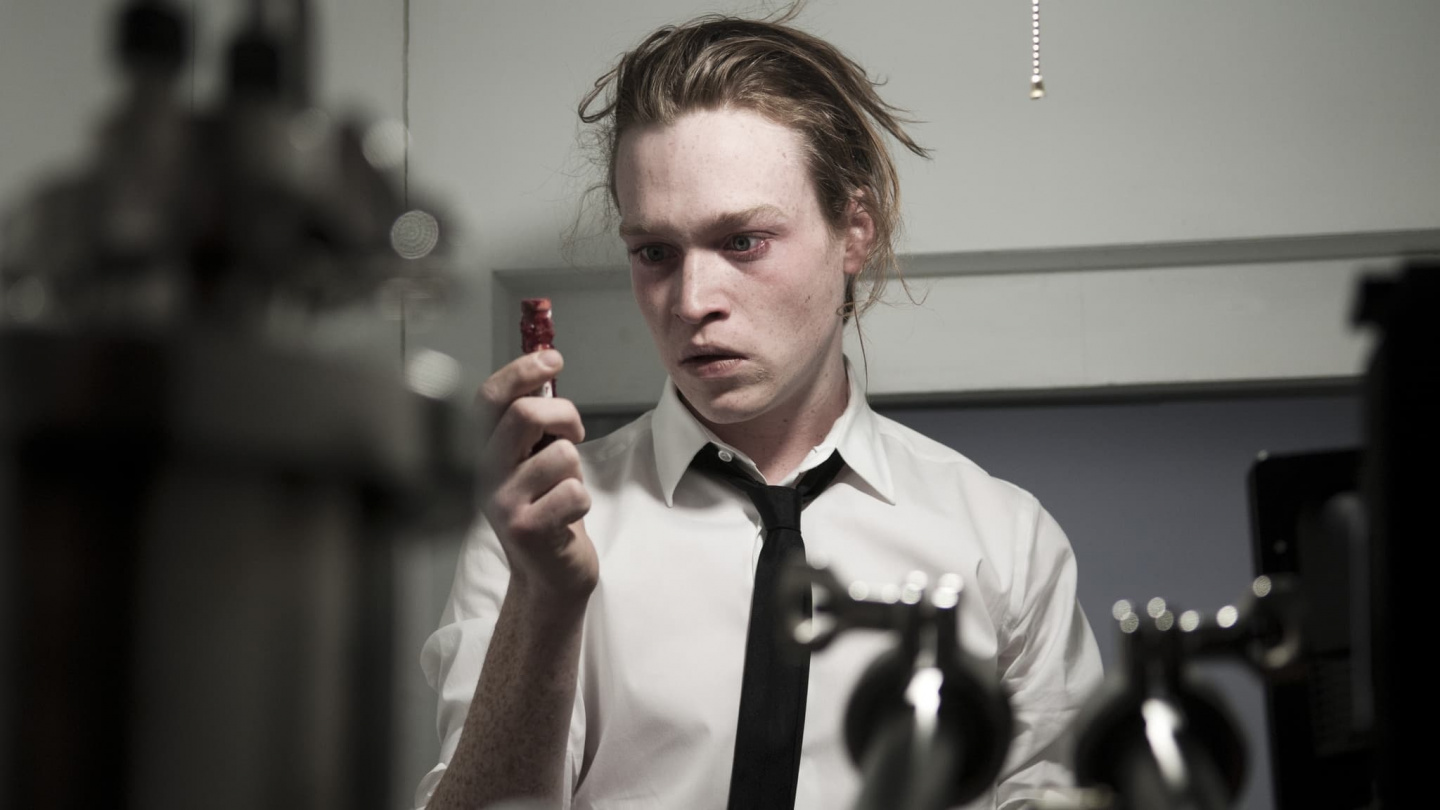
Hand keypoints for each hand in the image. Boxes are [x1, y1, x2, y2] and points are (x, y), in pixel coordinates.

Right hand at [475, 349, 597, 606]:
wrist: (547, 574)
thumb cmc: (546, 509)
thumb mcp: (530, 459)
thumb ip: (531, 422)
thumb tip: (545, 364)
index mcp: (481, 450)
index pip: (489, 398)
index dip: (521, 371)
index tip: (552, 358)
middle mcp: (482, 474)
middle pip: (525, 415)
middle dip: (565, 416)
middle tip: (575, 434)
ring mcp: (501, 503)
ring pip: (561, 455)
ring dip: (576, 469)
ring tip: (564, 489)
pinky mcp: (525, 528)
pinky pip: (574, 492)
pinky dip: (582, 500)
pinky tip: (566, 518)